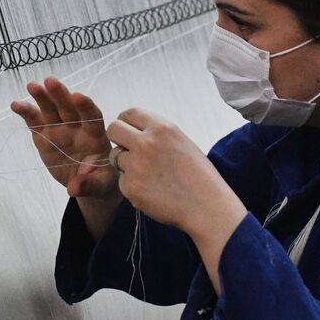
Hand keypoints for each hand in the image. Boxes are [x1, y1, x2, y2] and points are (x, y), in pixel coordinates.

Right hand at [11, 78, 118, 198]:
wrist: (86, 181)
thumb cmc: (100, 179)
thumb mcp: (99, 186)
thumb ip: (88, 185)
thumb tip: (74, 189)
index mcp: (96, 136)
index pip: (93, 118)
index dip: (86, 107)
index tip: (78, 96)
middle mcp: (77, 128)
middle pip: (69, 108)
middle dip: (60, 95)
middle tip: (50, 81)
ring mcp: (60, 130)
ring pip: (51, 110)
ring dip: (42, 98)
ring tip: (32, 86)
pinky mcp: (45, 135)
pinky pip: (35, 122)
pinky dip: (26, 113)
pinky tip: (16, 105)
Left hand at [106, 108, 246, 246]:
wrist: (206, 206)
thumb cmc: (198, 175)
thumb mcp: (182, 142)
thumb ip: (157, 133)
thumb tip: (134, 130)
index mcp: (162, 128)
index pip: (129, 113)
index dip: (126, 122)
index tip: (128, 131)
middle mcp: (146, 143)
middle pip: (113, 129)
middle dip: (118, 138)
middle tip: (129, 150)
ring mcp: (136, 166)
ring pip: (116, 157)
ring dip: (127, 165)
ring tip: (151, 176)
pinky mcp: (130, 187)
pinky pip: (122, 181)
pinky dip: (133, 186)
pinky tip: (152, 191)